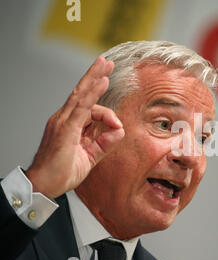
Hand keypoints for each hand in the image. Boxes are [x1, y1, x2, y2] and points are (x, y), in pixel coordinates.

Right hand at [26, 57, 124, 197]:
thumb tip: (120, 130)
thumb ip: (105, 143)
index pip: (89, 108)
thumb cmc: (62, 172)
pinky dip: (92, 93)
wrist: (44, 185)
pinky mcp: (65, 129)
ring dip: (94, 77)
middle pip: (81, 92)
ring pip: (80, 94)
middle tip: (105, 62)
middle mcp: (64, 119)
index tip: (117, 126)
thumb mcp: (90, 156)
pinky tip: (101, 82)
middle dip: (94, 75)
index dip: (106, 113)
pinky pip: (81, 107)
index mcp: (69, 125)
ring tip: (104, 65)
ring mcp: (63, 122)